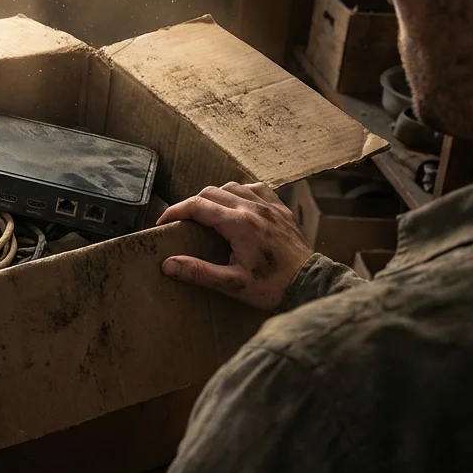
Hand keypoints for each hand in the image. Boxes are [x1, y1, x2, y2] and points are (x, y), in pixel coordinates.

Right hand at [156, 182, 312, 311]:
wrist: (309, 284)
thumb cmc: (272, 286)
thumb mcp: (232, 284)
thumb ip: (199, 272)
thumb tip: (168, 264)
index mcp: (239, 224)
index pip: (197, 206)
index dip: (175, 211)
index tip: (163, 222)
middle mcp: (253, 208)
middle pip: (211, 192)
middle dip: (191, 204)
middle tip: (182, 222)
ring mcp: (269, 206)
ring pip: (232, 186)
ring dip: (215, 196)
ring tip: (207, 214)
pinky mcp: (281, 209)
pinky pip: (256, 188)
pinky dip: (241, 192)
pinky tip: (238, 204)